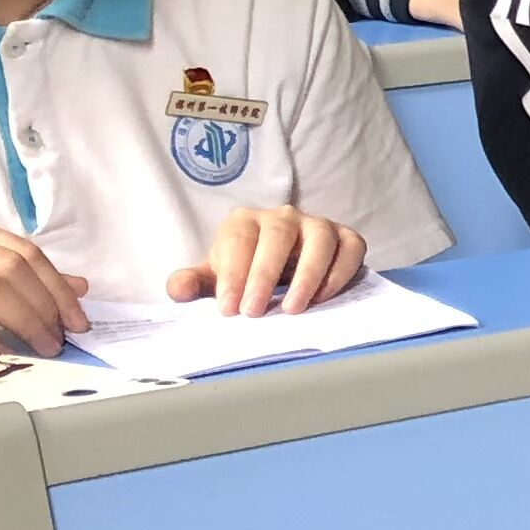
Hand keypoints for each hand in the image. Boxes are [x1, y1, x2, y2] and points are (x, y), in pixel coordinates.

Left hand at [166, 207, 366, 316]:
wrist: (280, 265)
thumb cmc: (244, 272)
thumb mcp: (214, 279)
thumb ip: (192, 284)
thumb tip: (179, 291)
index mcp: (245, 222)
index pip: (239, 240)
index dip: (233, 274)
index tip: (228, 309)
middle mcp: (283, 216)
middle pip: (278, 236)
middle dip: (265, 275)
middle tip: (254, 312)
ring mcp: (319, 225)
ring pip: (320, 240)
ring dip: (307, 275)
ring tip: (292, 309)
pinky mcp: (346, 238)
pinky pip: (351, 248)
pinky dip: (340, 273)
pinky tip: (321, 299)